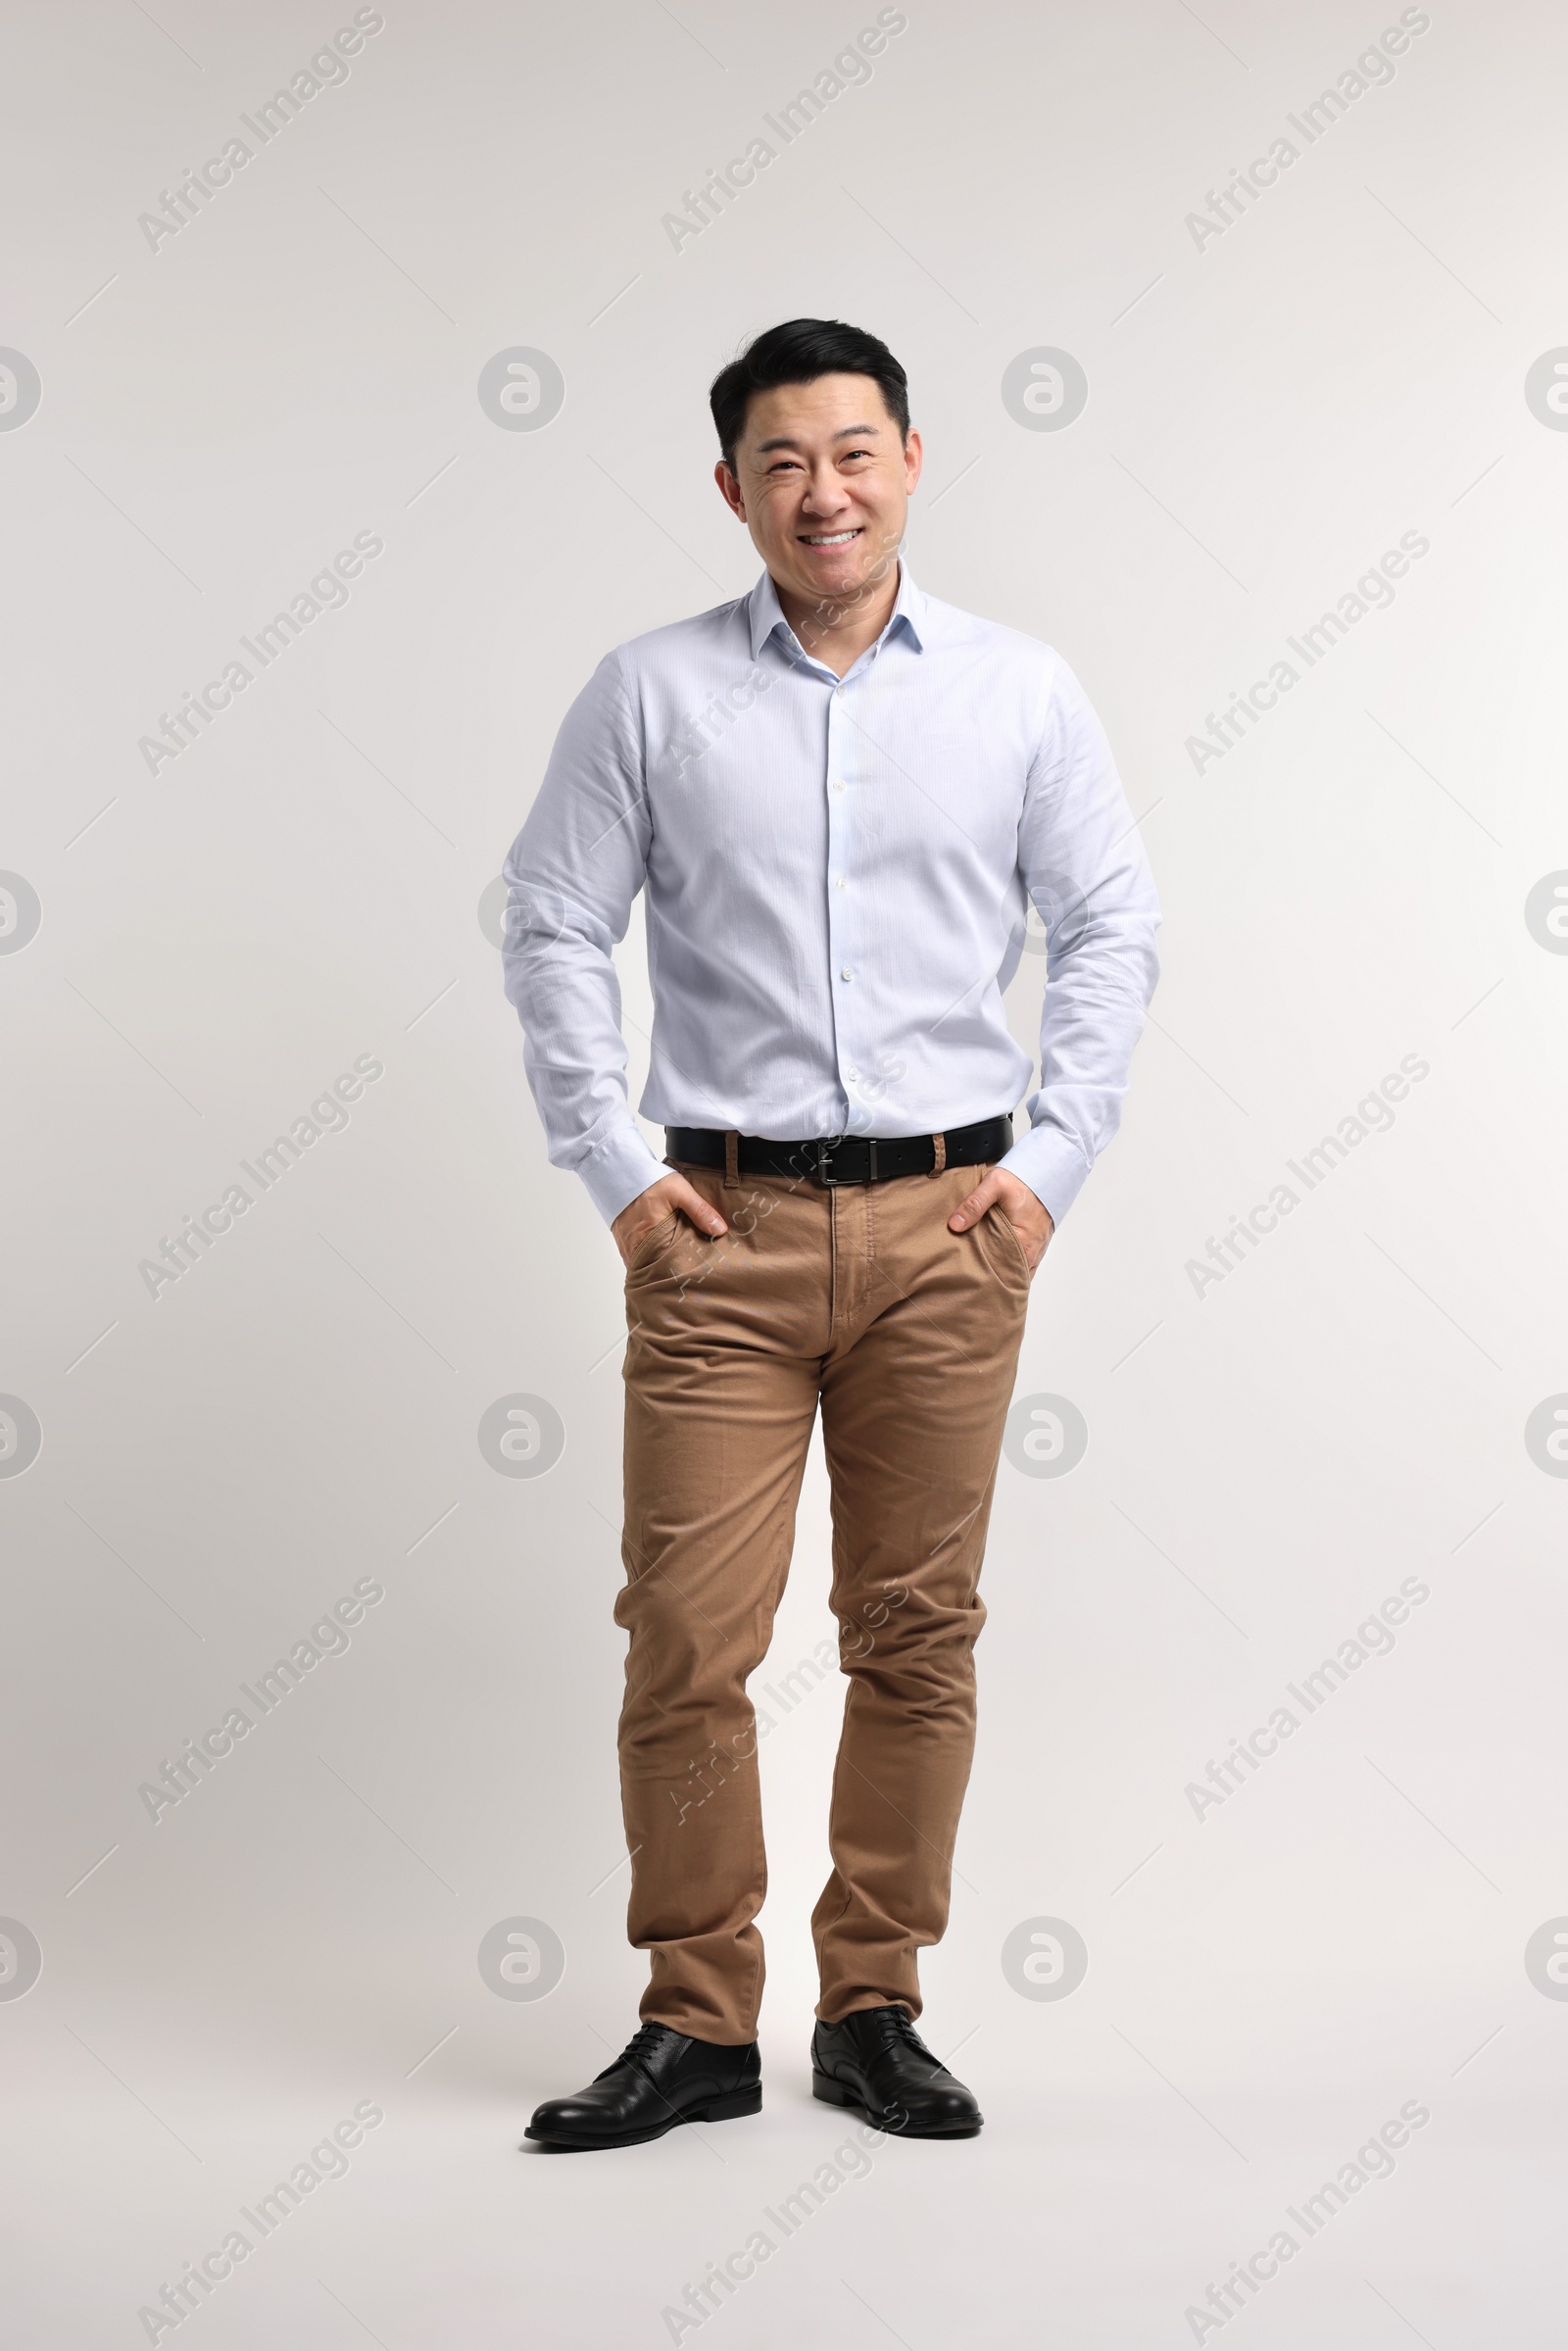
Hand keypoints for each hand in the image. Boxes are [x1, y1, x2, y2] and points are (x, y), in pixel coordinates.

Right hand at [612, 1173, 727, 1267]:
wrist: (621, 1173)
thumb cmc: (648, 1181)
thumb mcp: (679, 1191)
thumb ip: (700, 1211)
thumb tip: (720, 1230)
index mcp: (650, 1239)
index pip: (669, 1268)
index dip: (683, 1272)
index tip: (699, 1273)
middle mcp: (636, 1249)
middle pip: (658, 1271)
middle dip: (674, 1273)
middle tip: (693, 1274)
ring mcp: (628, 1249)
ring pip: (647, 1268)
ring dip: (662, 1268)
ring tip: (680, 1268)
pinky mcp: (624, 1245)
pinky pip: (639, 1261)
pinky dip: (651, 1261)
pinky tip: (664, 1258)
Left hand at [947, 1167, 1053, 1272]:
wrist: (1046, 1173)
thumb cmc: (1022, 1180)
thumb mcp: (994, 1185)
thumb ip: (974, 1205)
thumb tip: (955, 1225)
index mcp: (1022, 1241)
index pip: (1002, 1270)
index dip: (985, 1274)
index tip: (968, 1275)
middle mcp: (1032, 1250)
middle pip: (1010, 1274)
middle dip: (992, 1277)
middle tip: (971, 1277)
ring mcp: (1037, 1250)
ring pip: (1018, 1272)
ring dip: (1003, 1273)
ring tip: (983, 1274)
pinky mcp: (1038, 1246)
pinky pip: (1026, 1266)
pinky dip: (1013, 1268)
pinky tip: (998, 1266)